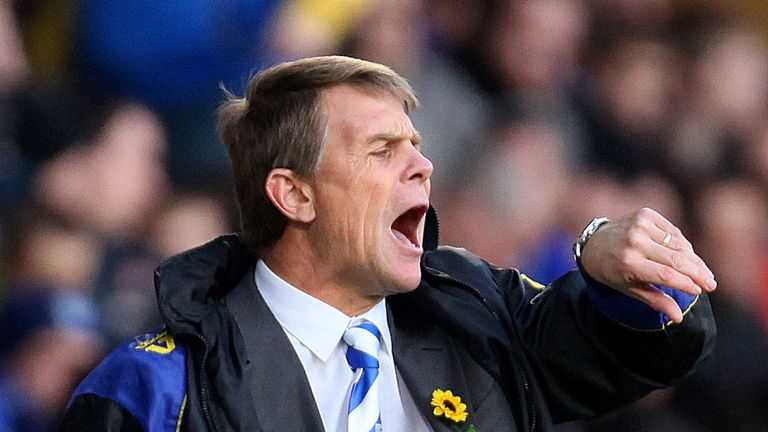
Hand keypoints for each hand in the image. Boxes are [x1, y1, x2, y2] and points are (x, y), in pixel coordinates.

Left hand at [580, 208, 716, 322]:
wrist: (593, 243)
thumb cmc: (613, 271)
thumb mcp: (629, 289)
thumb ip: (655, 301)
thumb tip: (678, 318)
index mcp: (629, 263)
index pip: (666, 275)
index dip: (687, 283)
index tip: (702, 290)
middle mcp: (635, 242)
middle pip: (677, 259)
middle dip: (698, 273)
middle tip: (712, 284)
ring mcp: (640, 225)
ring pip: (679, 244)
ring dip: (694, 259)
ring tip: (704, 273)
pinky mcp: (645, 214)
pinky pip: (673, 231)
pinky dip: (683, 245)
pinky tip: (688, 256)